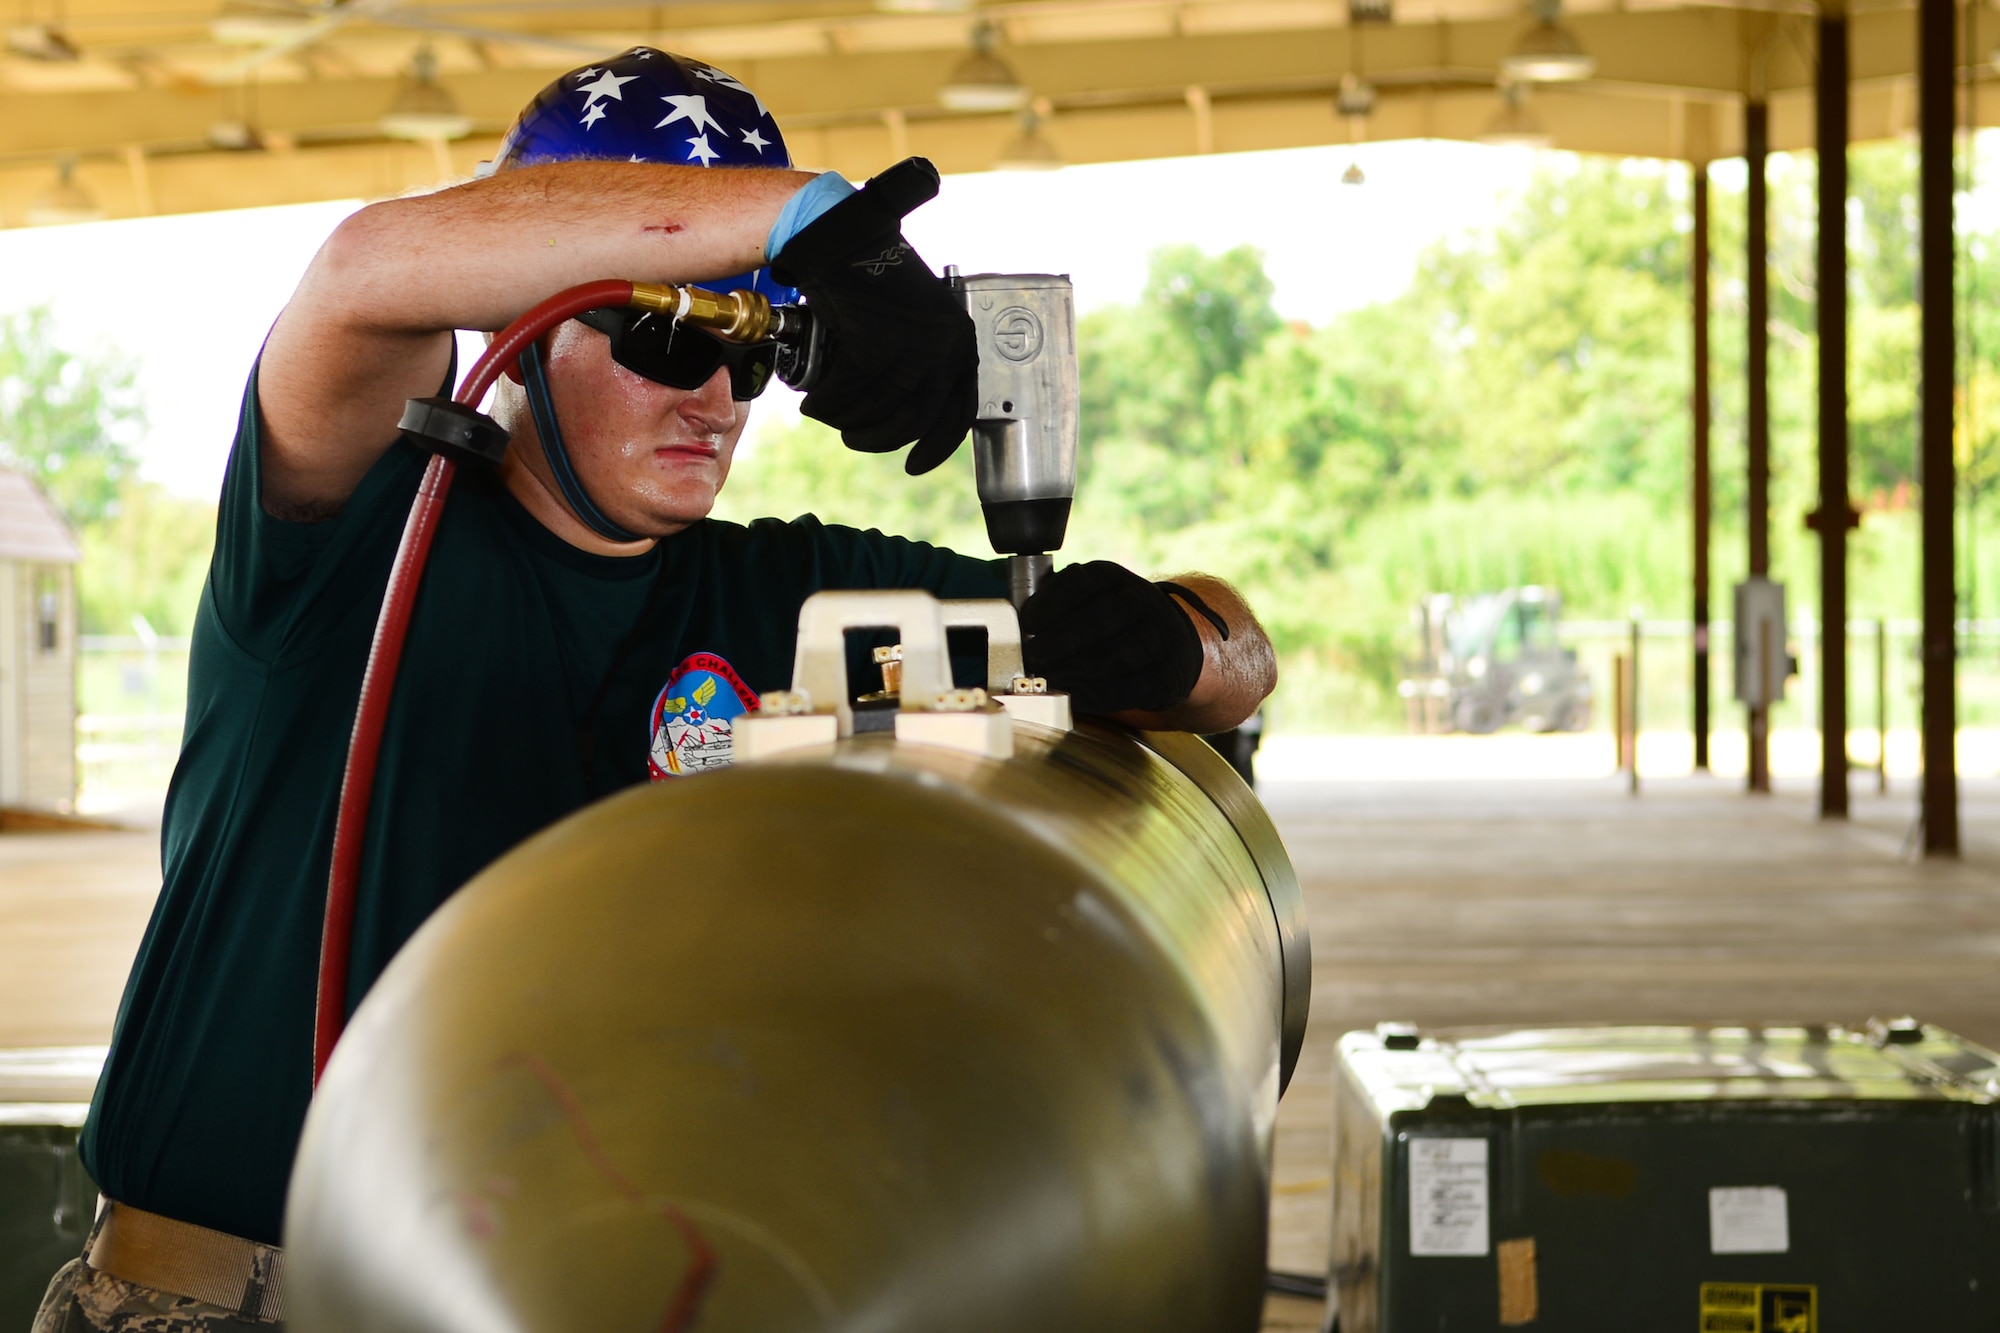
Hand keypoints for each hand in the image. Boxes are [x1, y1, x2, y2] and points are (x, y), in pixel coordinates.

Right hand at [769, 158, 975, 474]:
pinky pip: (846, 395)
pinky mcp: (873, 343)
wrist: (840, 234)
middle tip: (852, 436)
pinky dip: (826, 405)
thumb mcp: (915, 319)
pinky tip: (815, 402)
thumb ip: (919, 361)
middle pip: (914, 420)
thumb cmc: (872, 274)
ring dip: (845, 421)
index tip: (914, 466)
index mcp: (960, 341)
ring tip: (826, 411)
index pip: (958, 413)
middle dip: (878, 438)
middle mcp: (944, 345)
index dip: (936, 447)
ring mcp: (911, 345)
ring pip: (876, 411)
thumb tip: (906, 417)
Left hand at [1020, 561, 1205, 715]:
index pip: (1081, 581)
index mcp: (1114, 578)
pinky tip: (1073, 695)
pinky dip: (1097, 694)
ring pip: (1119, 654)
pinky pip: (1131, 687)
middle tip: (1033, 657)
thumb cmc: (1111, 624)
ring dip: (1077, 669)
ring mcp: (1160, 638)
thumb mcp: (1088, 600)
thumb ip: (1056, 607)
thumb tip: (1018, 625)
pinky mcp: (1167, 675)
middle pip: (1102, 617)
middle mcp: (1142, 601)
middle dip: (1061, 639)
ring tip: (1049, 678)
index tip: (1028, 621)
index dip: (1051, 602)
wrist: (1171, 644)